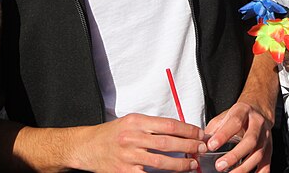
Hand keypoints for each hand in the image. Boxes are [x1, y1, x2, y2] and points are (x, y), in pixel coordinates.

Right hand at [81, 113, 205, 172]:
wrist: (87, 147)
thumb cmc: (111, 134)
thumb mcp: (130, 121)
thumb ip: (151, 125)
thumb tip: (178, 131)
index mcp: (136, 121)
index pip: (168, 124)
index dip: (187, 130)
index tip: (199, 134)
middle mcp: (132, 137)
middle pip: (167, 142)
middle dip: (188, 146)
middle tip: (201, 148)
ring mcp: (128, 156)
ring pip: (161, 162)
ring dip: (180, 164)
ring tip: (192, 164)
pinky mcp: (124, 172)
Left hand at [204, 101, 272, 172]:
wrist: (258, 110)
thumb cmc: (239, 115)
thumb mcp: (225, 115)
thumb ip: (213, 129)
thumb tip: (201, 144)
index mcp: (243, 112)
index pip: (235, 123)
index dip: (223, 135)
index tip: (211, 146)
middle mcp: (257, 124)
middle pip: (250, 141)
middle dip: (235, 155)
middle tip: (220, 166)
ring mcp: (265, 137)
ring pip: (258, 154)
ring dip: (244, 168)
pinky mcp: (269, 149)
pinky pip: (267, 164)